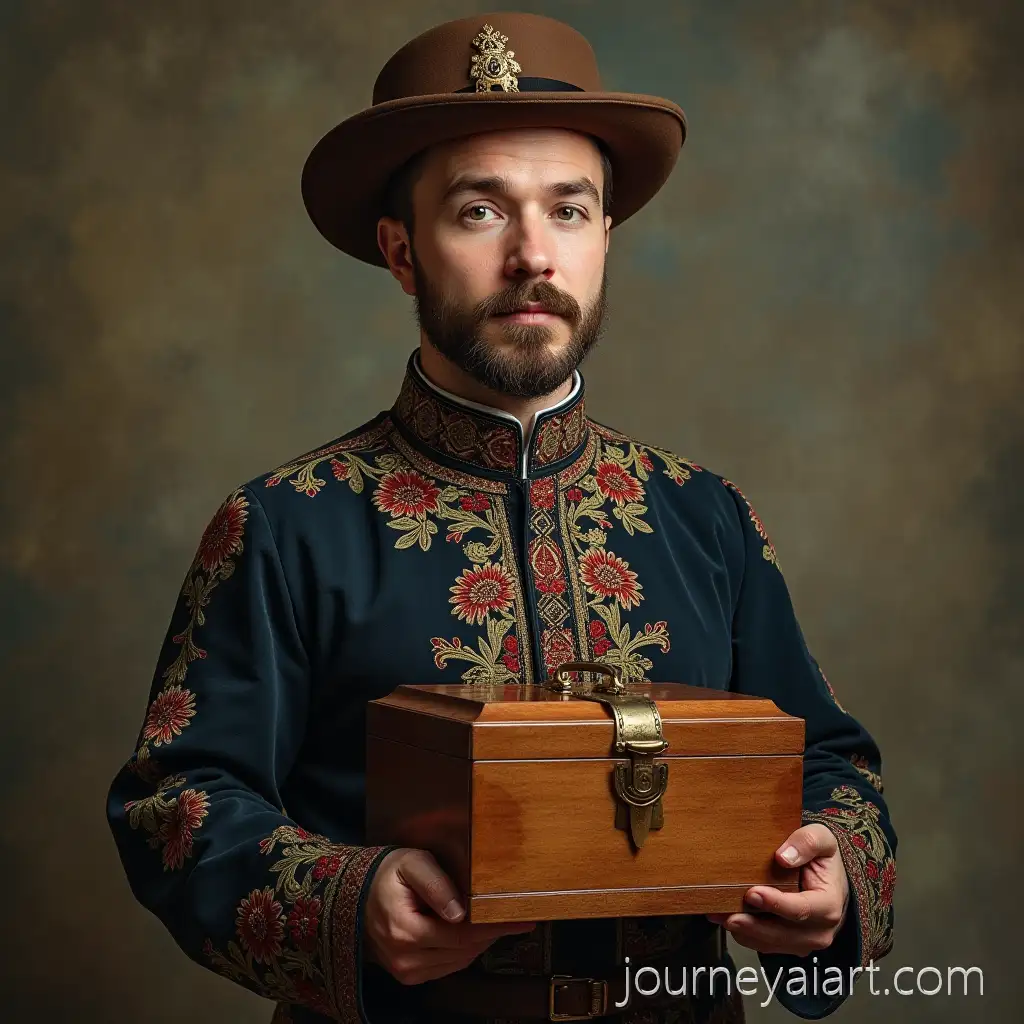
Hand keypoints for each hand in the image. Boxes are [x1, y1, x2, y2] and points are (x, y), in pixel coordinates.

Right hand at [364, 848, 535, 984]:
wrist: (354, 896)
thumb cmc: (385, 875)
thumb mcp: (411, 863)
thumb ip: (436, 884)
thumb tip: (461, 911)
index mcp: (405, 931)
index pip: (463, 935)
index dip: (494, 927)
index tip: (521, 919)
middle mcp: (405, 958)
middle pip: (464, 951)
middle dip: (491, 934)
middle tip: (513, 916)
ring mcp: (406, 971)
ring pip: (459, 961)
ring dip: (479, 943)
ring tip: (493, 920)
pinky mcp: (408, 975)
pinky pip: (447, 966)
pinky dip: (463, 950)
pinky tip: (470, 931)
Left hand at [706, 823, 848, 956]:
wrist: (828, 878)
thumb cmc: (823, 859)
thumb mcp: (821, 839)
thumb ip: (806, 843)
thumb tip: (784, 857)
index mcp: (828, 904)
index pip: (801, 910)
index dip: (776, 904)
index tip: (753, 893)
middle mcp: (819, 930)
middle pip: (783, 934)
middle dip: (754, 926)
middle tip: (729, 915)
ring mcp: (804, 940)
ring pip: (771, 944)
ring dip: (745, 933)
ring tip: (720, 917)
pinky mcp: (789, 943)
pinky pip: (765, 945)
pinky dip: (745, 935)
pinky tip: (726, 920)